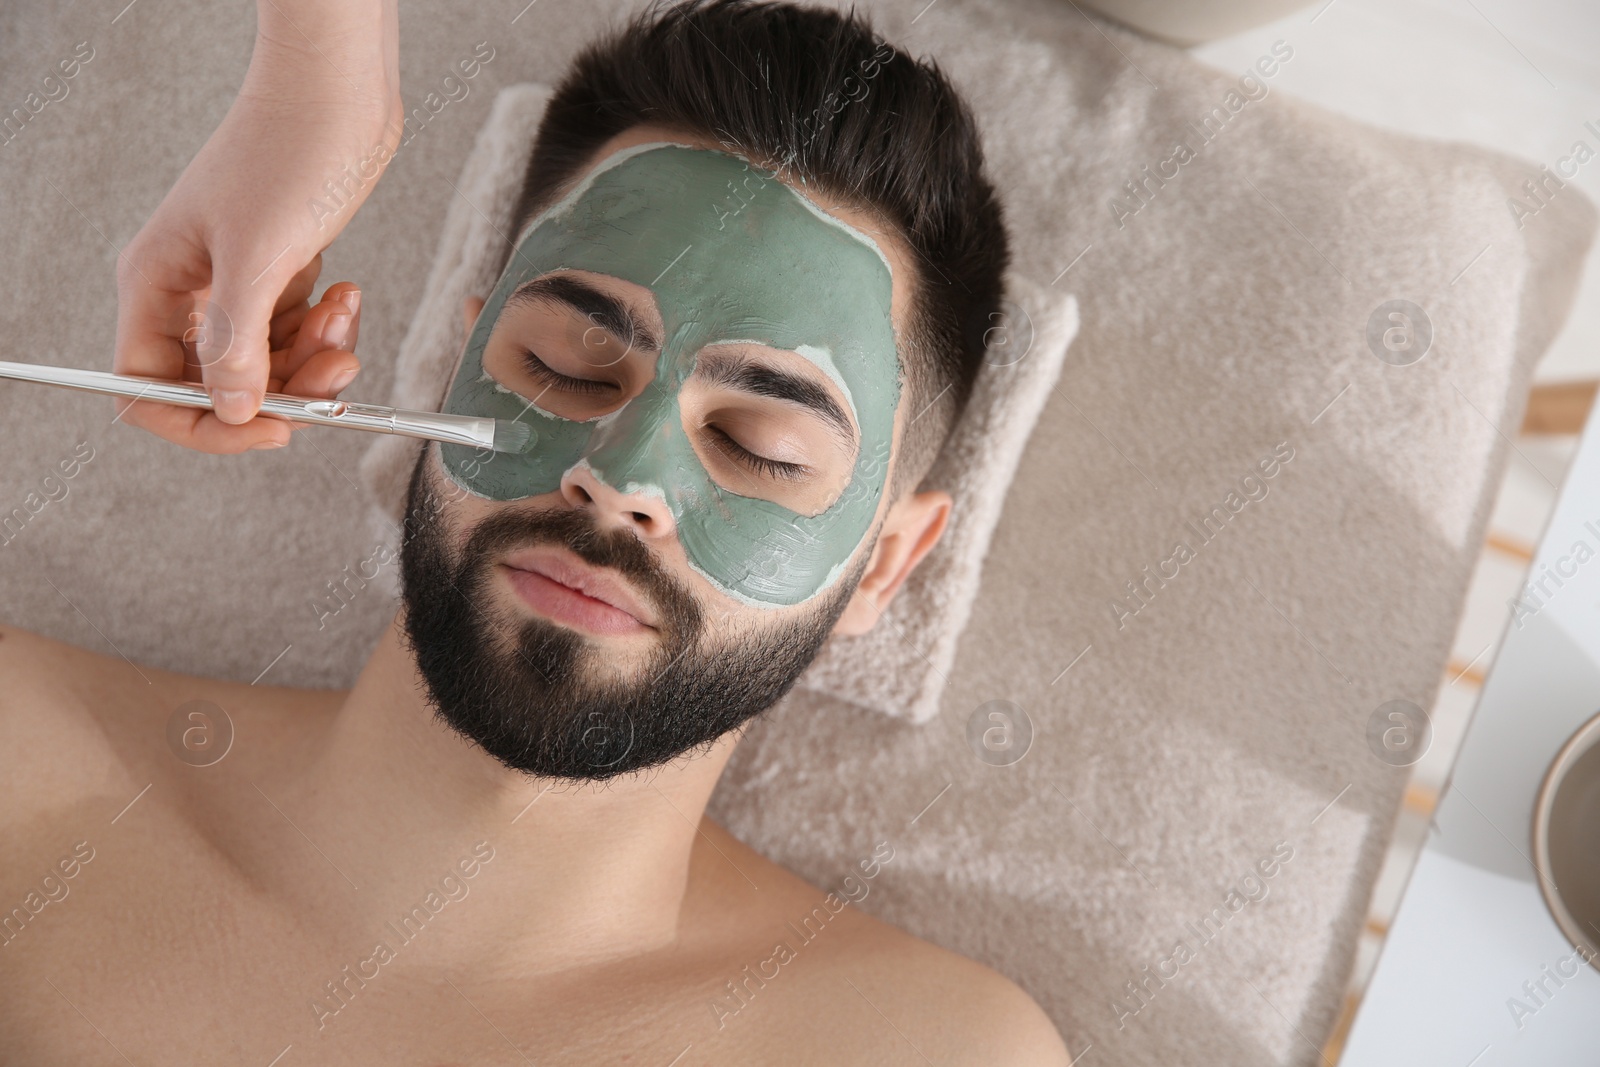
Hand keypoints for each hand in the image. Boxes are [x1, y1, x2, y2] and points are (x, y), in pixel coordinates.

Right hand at [112, 4, 398, 451]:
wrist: (339, 96)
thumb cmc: (289, 155)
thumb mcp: (259, 258)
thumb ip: (238, 344)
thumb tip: (230, 411)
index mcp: (156, 284)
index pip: (148, 389)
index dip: (205, 423)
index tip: (270, 428)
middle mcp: (189, 291)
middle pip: (219, 385)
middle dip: (282, 391)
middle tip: (336, 374)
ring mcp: (237, 283)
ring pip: (268, 364)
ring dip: (314, 359)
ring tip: (344, 317)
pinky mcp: (281, 273)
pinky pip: (298, 334)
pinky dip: (328, 329)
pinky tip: (348, 294)